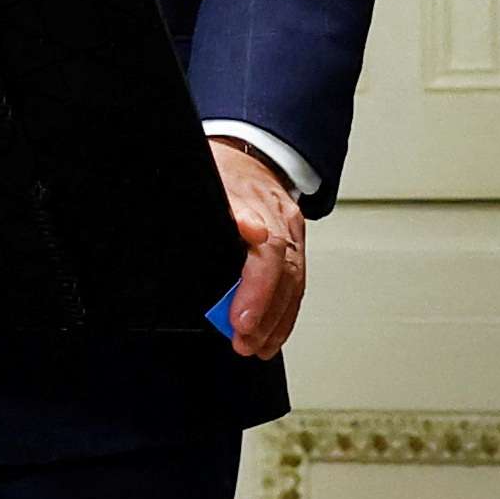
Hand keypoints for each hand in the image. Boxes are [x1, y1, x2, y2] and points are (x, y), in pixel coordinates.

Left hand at [212, 140, 309, 360]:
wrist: (247, 151)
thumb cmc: (218, 169)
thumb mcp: (202, 181)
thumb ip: (212, 209)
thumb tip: (242, 231)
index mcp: (246, 198)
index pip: (264, 244)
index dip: (256, 285)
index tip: (241, 315)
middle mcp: (275, 214)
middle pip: (281, 268)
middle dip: (264, 311)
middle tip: (243, 341)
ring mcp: (289, 228)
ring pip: (293, 279)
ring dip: (276, 320)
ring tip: (256, 347)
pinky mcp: (295, 241)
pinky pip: (297, 281)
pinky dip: (285, 314)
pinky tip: (272, 337)